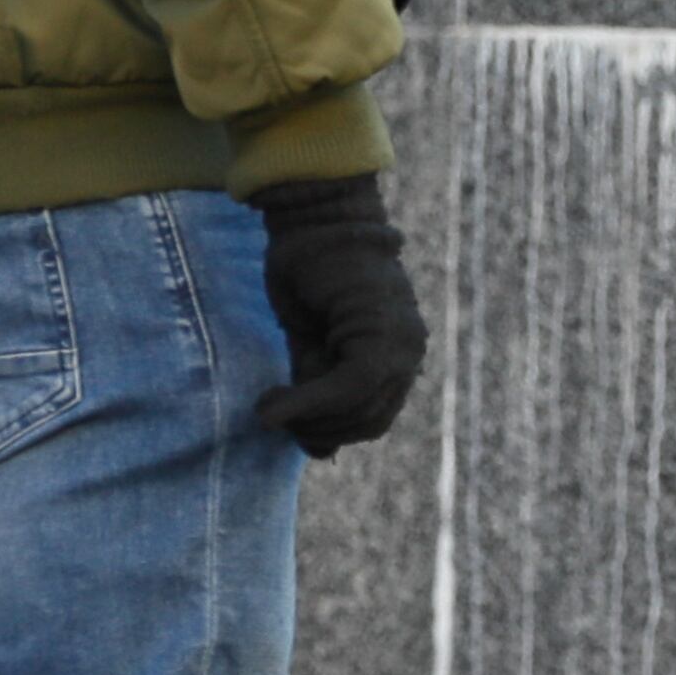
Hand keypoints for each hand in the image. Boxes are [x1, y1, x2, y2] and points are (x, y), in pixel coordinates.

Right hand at [248, 176, 428, 456]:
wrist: (316, 220)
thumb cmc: (309, 274)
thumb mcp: (312, 345)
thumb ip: (319, 390)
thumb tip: (321, 454)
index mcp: (398, 355)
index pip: (372, 420)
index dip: (329, 432)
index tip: (290, 429)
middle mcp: (409, 352)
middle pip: (368, 422)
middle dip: (318, 430)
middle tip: (273, 418)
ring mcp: (402, 343)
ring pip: (358, 410)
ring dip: (308, 419)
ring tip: (266, 409)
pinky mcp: (383, 333)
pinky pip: (349, 387)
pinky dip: (308, 402)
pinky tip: (270, 407)